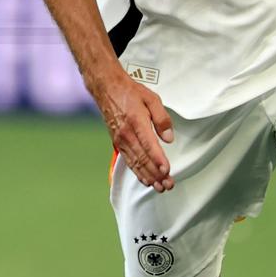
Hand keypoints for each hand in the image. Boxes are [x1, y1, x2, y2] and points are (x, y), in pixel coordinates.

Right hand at [95, 68, 175, 190]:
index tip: (167, 171)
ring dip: (148, 177)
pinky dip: (138, 173)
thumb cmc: (130, 92)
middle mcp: (127, 134)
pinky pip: (129, 161)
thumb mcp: (152, 99)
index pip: (149, 145)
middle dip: (156, 174)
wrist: (106, 89)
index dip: (158, 160)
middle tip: (168, 185)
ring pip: (136, 163)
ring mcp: (121, 140)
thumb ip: (162, 118)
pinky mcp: (118, 143)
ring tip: (160, 188)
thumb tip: (169, 138)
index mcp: (136, 122)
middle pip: (143, 159)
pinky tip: (146, 181)